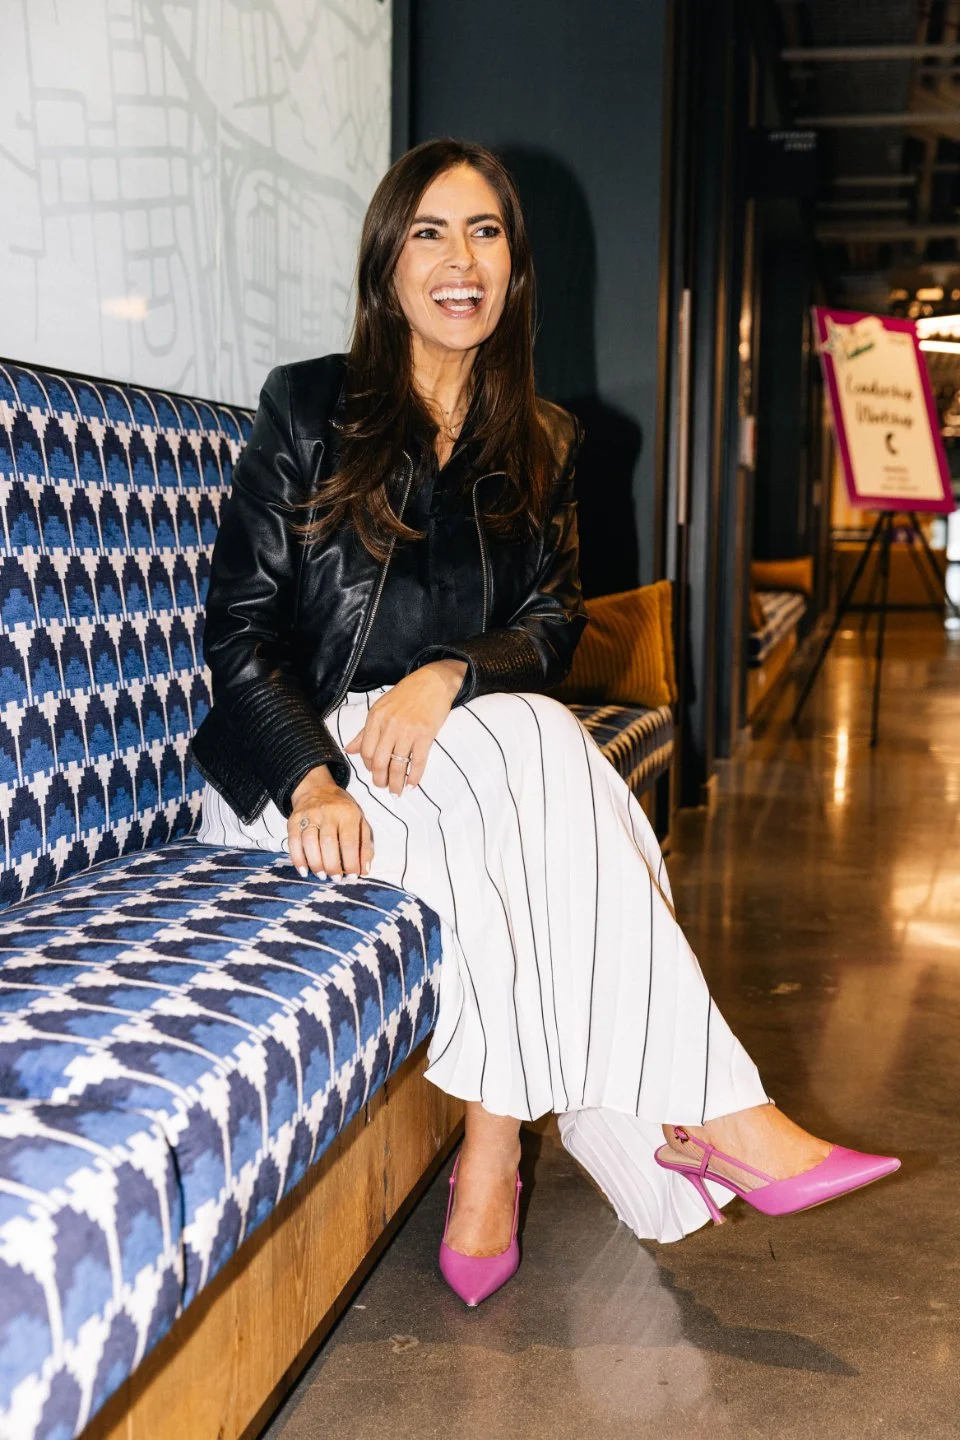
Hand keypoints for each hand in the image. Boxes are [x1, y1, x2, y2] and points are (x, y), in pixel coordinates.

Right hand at [288, 765, 372, 878]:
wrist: (317, 790)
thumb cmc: (343, 811)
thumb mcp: (360, 822)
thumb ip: (364, 846)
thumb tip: (364, 870)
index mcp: (348, 813)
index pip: (349, 842)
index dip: (351, 862)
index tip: (352, 877)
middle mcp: (327, 813)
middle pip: (328, 843)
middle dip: (332, 866)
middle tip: (336, 879)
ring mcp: (309, 815)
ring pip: (309, 843)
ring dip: (316, 864)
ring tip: (322, 876)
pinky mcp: (294, 820)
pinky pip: (293, 842)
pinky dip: (298, 859)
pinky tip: (304, 871)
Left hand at [344, 660, 466, 795]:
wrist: (433, 682)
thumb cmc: (406, 694)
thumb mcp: (381, 708)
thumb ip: (365, 731)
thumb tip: (349, 750)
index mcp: (375, 718)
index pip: (365, 751)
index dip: (368, 767)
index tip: (375, 772)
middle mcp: (389, 725)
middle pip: (379, 762)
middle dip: (380, 780)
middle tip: (383, 787)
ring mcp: (408, 731)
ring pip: (397, 766)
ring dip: (396, 783)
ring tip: (397, 791)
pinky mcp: (426, 735)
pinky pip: (418, 762)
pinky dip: (414, 777)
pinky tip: (412, 784)